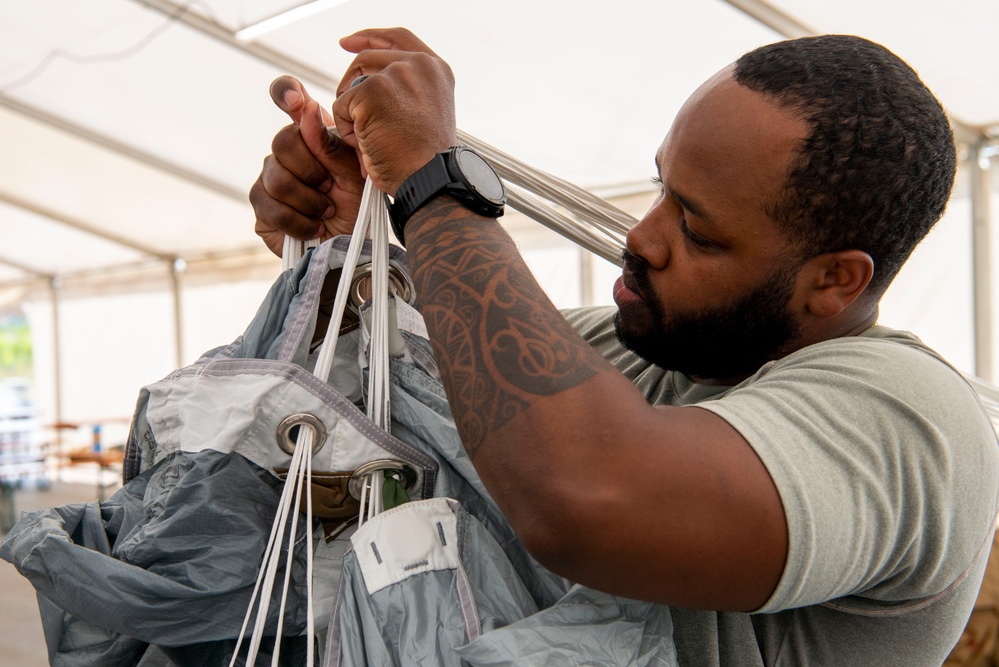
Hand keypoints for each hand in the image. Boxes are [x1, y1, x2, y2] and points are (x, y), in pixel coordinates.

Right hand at [250, 76, 364, 256]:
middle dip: (312, 171)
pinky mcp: (262, 207)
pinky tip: (312, 226)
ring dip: (309, 201)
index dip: (286, 92)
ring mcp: (269, 178)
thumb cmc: (356, 207)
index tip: (296, 100)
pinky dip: (298, 221)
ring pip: (276, 178)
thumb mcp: (354, 174)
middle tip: (331, 188)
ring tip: (326, 211)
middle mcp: (286, 152)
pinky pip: (271, 206)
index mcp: (311, 135)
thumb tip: (307, 110)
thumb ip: (331, 144)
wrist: (349, 248)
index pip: (288, 97)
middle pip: (282, 142)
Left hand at [332, 28, 457, 195]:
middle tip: (350, 115)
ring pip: (352, 84)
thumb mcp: (427, 114)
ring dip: (353, 114)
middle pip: (366, 58)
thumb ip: (409, 89)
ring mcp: (396, 74)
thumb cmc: (427, 160)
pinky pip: (342, 105)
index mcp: (436, 69)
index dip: (370, 37)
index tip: (348, 43)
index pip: (398, 37)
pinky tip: (368, 145)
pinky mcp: (374, 90)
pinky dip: (348, 130)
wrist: (429, 178)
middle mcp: (419, 65)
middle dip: (350, 84)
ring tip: (371, 139)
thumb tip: (368, 78)